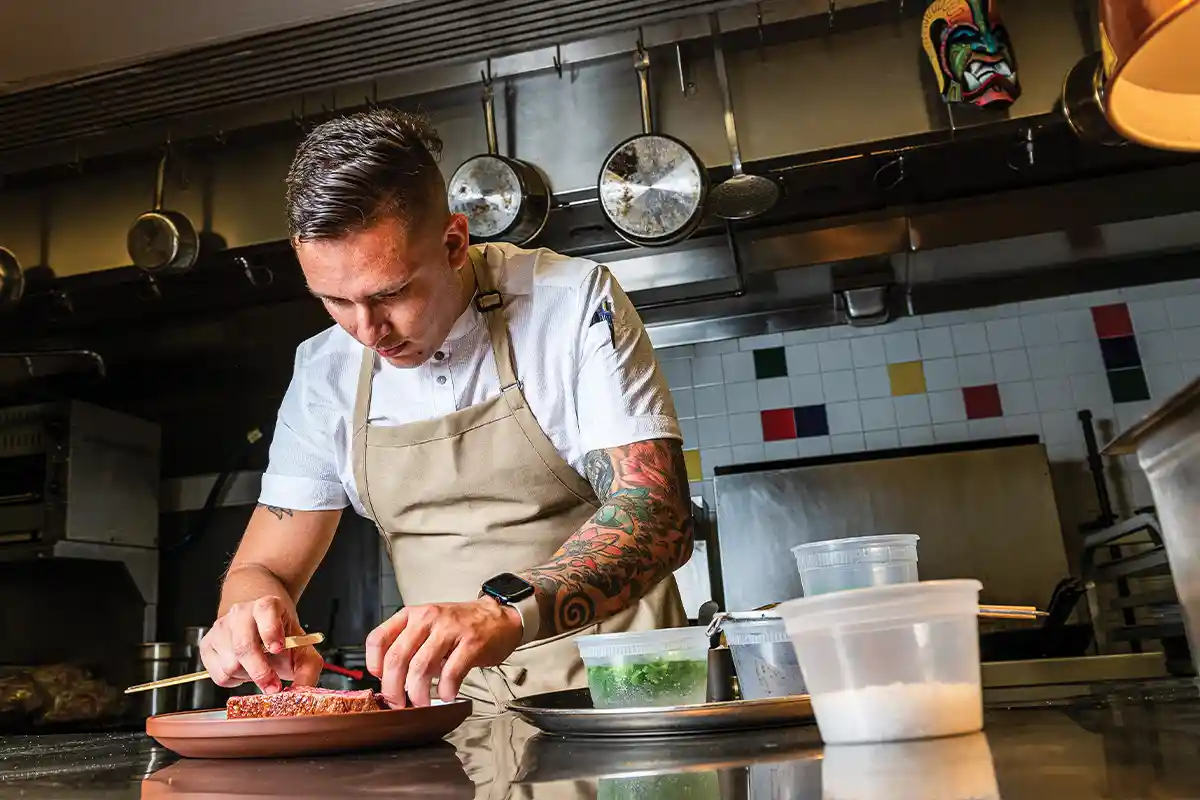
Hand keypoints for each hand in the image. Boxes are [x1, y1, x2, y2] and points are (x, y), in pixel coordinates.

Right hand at [199, 595, 322, 692]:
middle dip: (260, 671)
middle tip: (273, 686)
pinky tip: (244, 670)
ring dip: (249, 676)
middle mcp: (240, 613)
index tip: (278, 648)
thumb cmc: (282, 640)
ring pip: (230, 665)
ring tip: (260, 668)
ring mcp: (220, 628)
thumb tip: (302, 692)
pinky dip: (234, 680)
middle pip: (243, 646)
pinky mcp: (207, 645)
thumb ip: (308, 671)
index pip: (265, 612)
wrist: (260, 630)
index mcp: (267, 606)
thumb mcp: (302, 650)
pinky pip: (218, 675)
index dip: (271, 631)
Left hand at [366, 598, 522, 707]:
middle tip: (398, 704)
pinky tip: (447, 694)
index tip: (381, 680)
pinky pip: (450, 673)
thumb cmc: (461, 626)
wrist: (499, 616)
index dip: (374, 664)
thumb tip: (391, 679)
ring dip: (418, 694)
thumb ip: (409, 645)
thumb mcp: (429, 626)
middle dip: (393, 689)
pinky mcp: (471, 642)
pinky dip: (445, 690)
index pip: (379, 638)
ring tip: (422, 704)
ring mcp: (450, 629)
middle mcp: (428, 618)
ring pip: (420, 667)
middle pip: (397, 658)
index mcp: (412, 615)